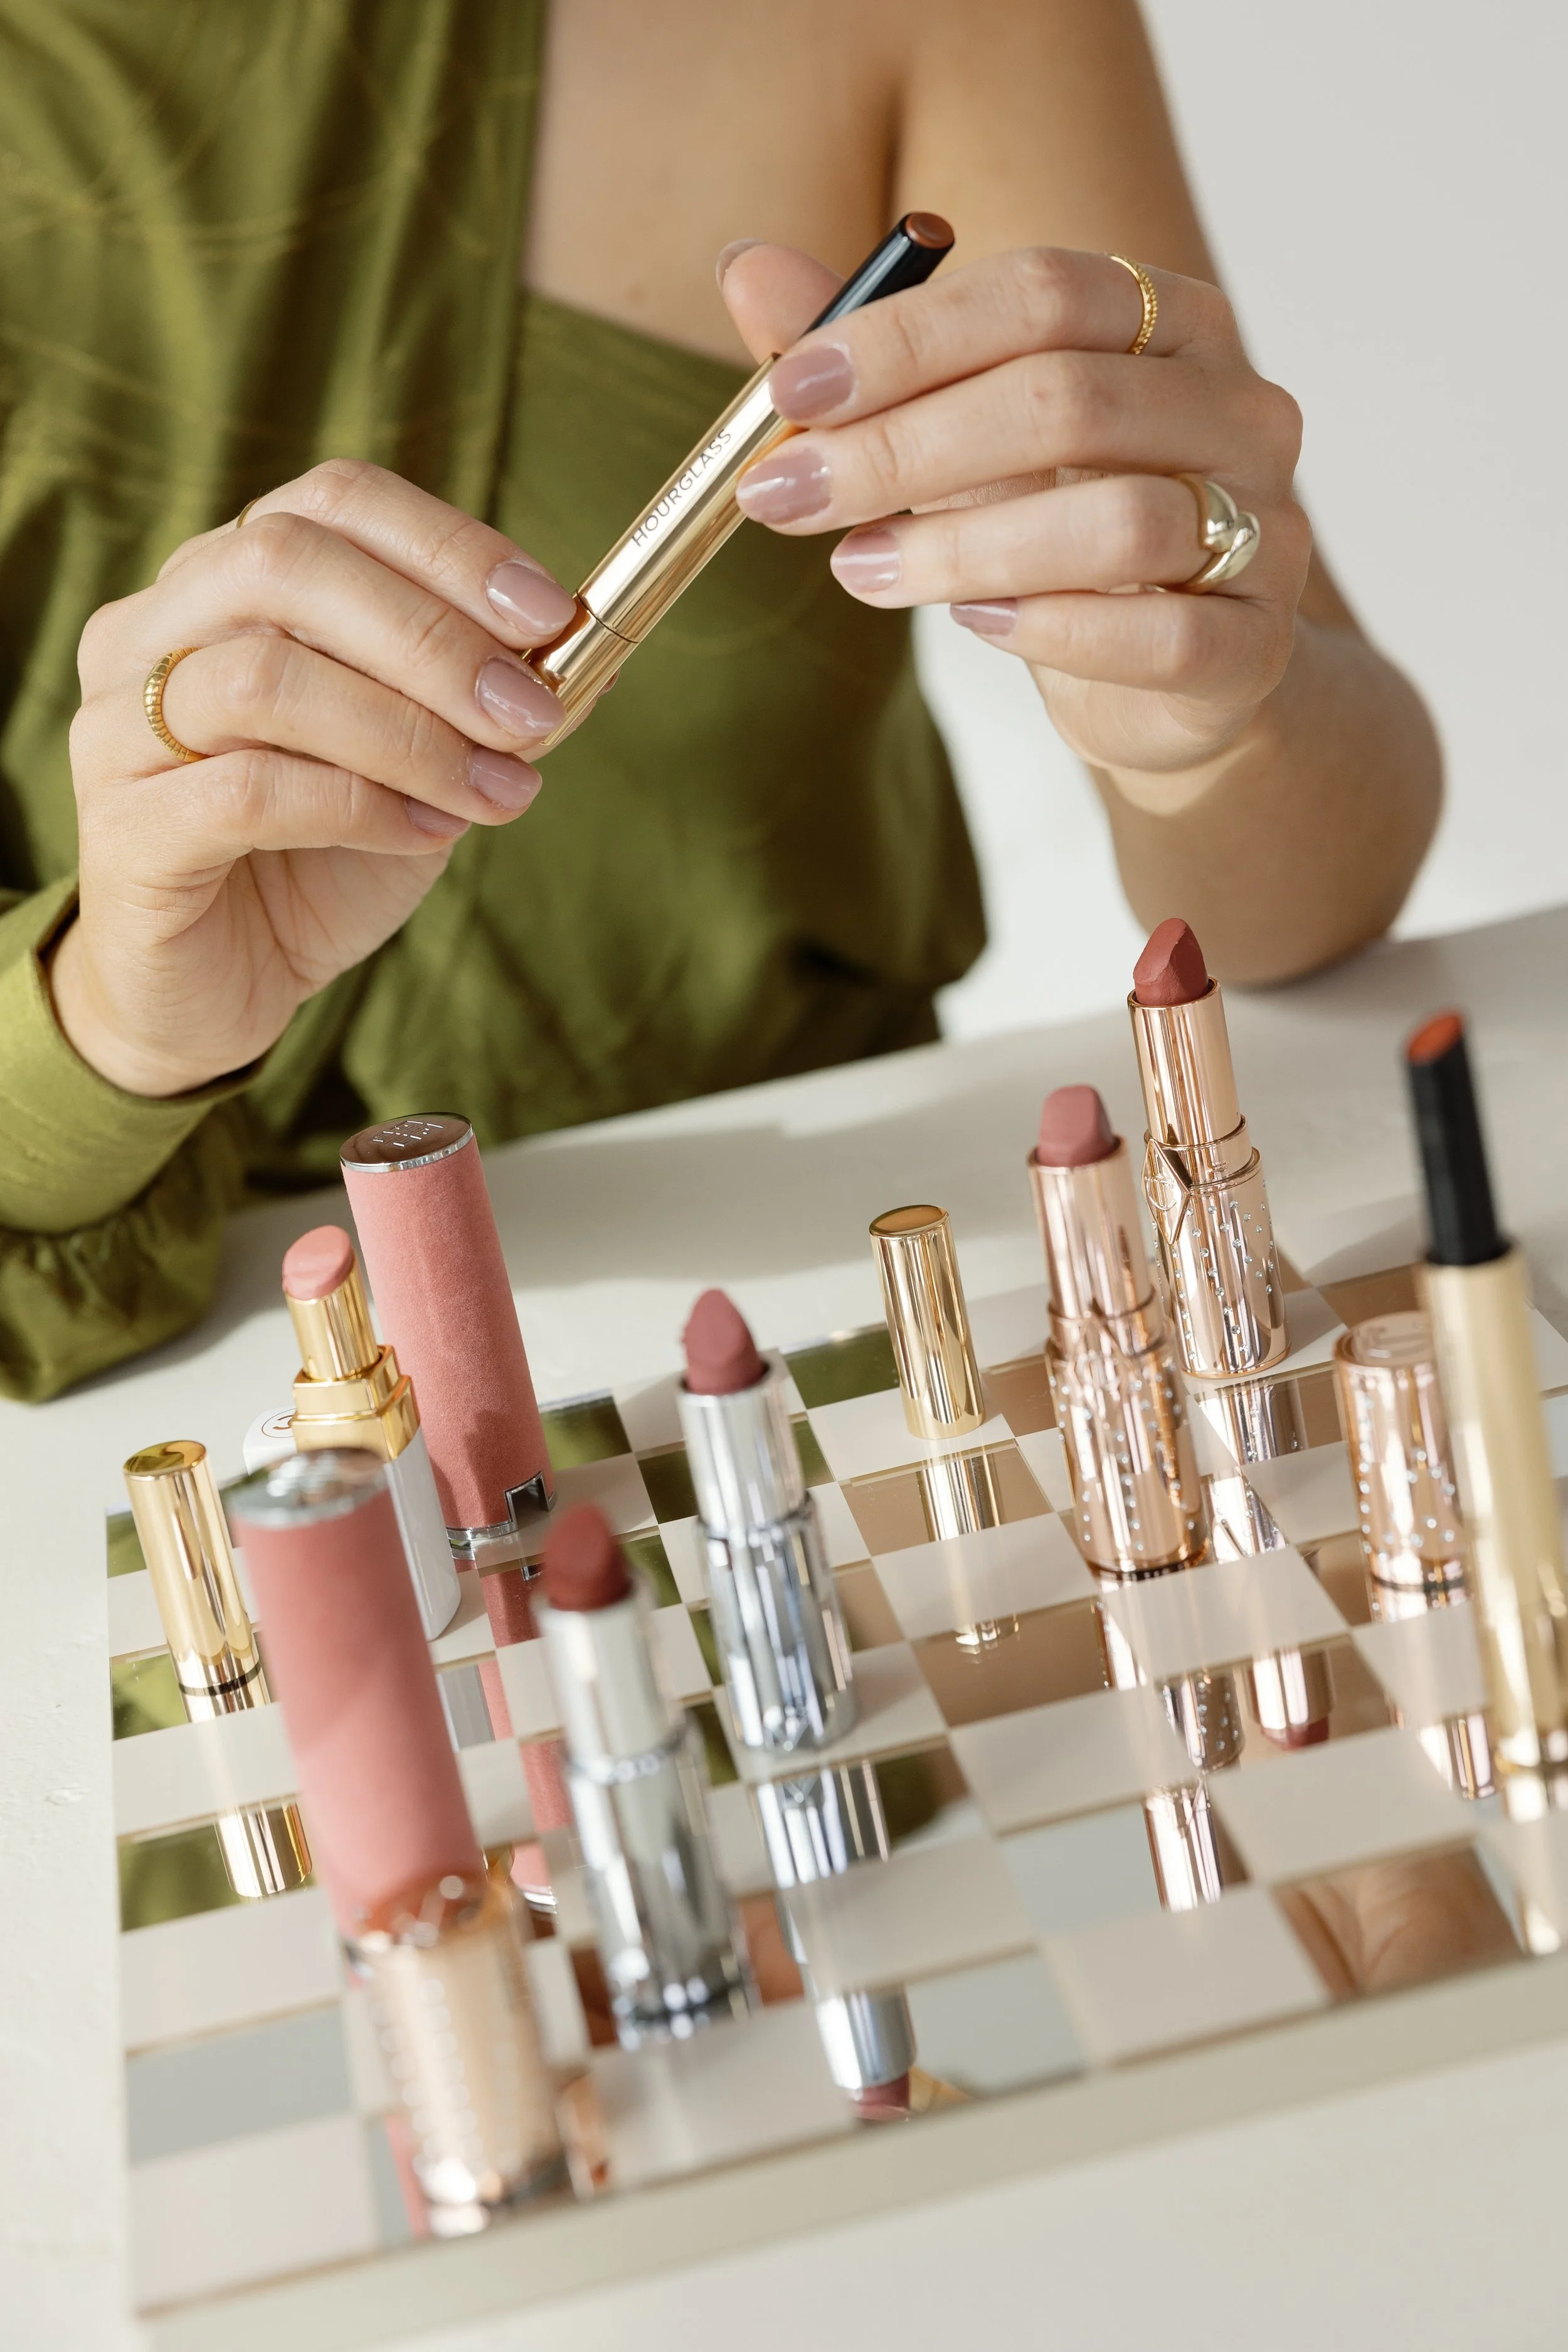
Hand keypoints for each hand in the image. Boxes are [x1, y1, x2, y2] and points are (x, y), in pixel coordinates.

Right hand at [53, 462, 577, 1096]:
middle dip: (433, 635)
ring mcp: (116, 728)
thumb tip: (586, 658)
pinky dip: (361, 806)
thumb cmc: (315, 864)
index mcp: (219, 585)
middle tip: (529, 712)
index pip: (331, 503)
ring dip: (410, 733)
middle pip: (285, 562)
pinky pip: (248, 791)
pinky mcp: (122, 832)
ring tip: (496, 791)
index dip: (449, 545)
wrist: (217, 992)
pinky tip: (426, 834)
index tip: (551, 612)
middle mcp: (148, 633)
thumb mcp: (417, 768)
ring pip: (266, 679)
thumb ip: (475, 705)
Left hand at [723, 243, 1308, 776]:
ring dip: (962, 549)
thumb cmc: (1060, 534)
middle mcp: (1238, 408)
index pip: (1042, 293)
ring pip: (1118, 521)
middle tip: (788, 495)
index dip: (906, 338)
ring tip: (860, 570)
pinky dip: (1050, 629)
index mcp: (1172, 322)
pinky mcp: (1254, 647)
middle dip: (904, 449)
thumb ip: (870, 362)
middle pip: (1068, 400)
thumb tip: (747, 270)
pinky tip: (974, 626)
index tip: (791, 390)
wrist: (1173, 676)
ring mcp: (1266, 528)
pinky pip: (1159, 636)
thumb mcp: (959, 438)